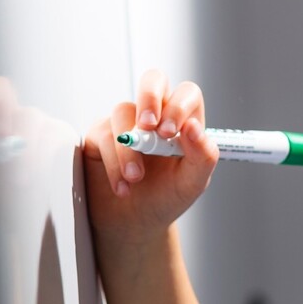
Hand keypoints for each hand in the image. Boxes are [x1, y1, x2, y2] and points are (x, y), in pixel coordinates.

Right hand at [81, 69, 218, 248]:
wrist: (134, 224)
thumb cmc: (165, 198)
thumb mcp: (192, 183)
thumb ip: (203, 156)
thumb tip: (193, 127)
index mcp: (182, 122)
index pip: (186, 93)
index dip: (178, 105)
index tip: (170, 132)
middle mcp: (154, 116)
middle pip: (153, 79)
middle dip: (149, 97)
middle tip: (147, 127)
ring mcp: (125, 123)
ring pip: (123, 111)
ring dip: (129, 148)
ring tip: (136, 179)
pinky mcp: (100, 136)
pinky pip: (103, 135)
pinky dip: (113, 164)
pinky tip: (122, 187)